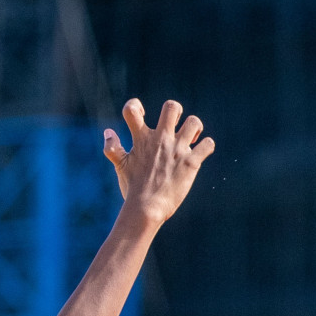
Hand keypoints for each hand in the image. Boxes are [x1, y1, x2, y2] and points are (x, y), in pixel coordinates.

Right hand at [102, 99, 214, 225]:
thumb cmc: (132, 188)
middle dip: (175, 112)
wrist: (146, 209)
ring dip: (194, 129)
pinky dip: (206, 147)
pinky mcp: (192, 162)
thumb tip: (107, 132)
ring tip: (190, 140)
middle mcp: (161, 140)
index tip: (141, 115)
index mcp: (142, 139)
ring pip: (194, 122)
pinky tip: (200, 154)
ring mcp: (178, 150)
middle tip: (174, 126)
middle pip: (172, 107)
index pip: (131, 109)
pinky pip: (208, 144)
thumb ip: (112, 148)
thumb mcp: (120, 166)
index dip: (135, 106)